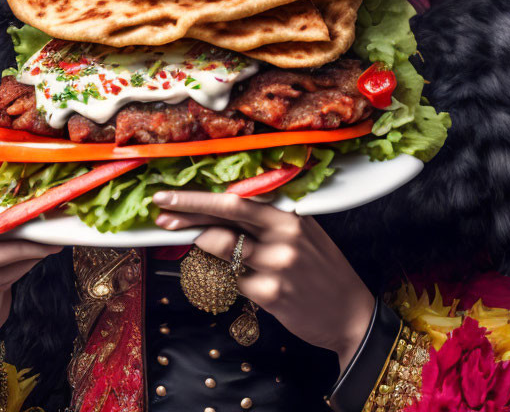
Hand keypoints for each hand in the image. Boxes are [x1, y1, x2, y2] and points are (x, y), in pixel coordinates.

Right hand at [0, 195, 63, 358]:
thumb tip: (20, 180)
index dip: (2, 187)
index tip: (30, 179)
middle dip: (23, 209)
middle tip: (51, 202)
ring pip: (8, 240)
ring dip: (36, 236)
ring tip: (56, 230)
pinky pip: (15, 262)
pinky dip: (35, 255)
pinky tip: (49, 249)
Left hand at [153, 190, 374, 370]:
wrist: (350, 315)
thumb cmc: (322, 270)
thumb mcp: (304, 233)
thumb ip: (267, 220)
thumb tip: (220, 211)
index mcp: (290, 215)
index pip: (236, 199)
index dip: (199, 197)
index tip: (170, 195)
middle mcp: (284, 235)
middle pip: (223, 217)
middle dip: (186, 212)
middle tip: (159, 211)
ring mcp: (276, 266)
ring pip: (222, 249)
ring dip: (201, 244)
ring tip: (191, 241)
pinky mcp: (270, 295)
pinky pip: (233, 281)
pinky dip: (227, 277)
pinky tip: (235, 276)